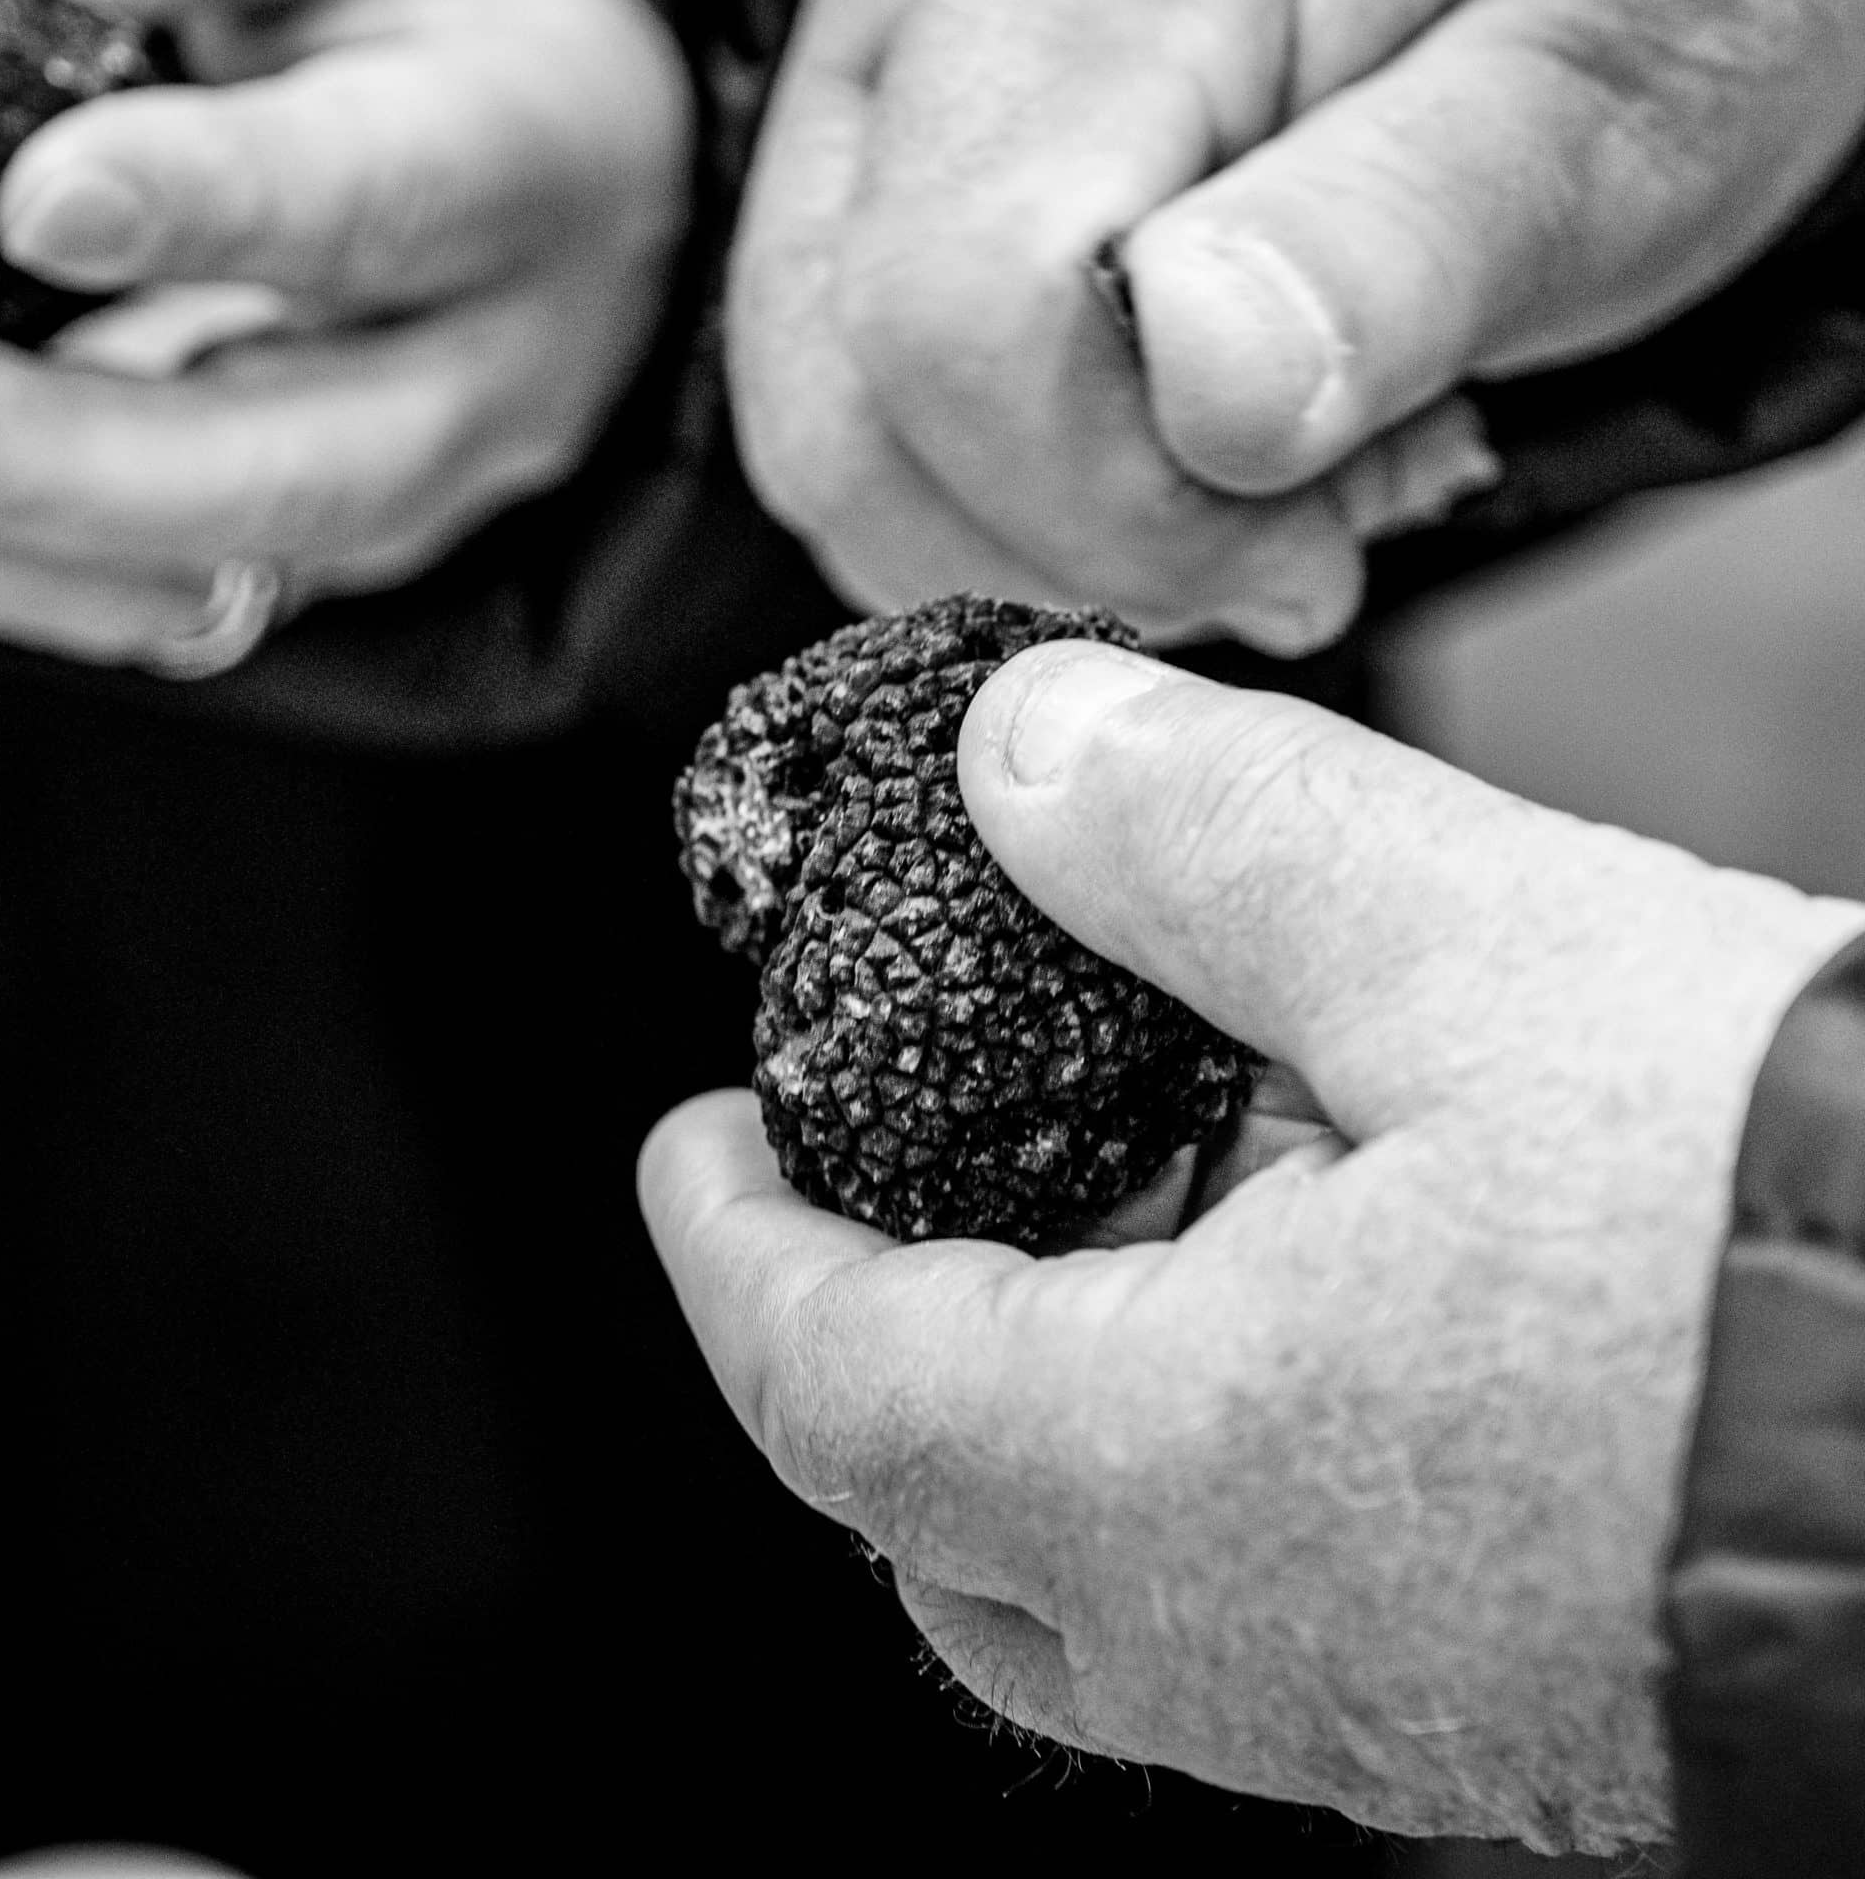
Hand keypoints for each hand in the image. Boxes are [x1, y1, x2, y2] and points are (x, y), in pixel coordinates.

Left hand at [0, 0, 692, 667]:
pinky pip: (125, 605)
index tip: (29, 200)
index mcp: (533, 151)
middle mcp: (491, 369)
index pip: (384, 202)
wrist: (535, 131)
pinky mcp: (302, 560)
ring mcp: (403, 499)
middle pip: (276, 469)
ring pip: (186, 580)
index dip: (211, 210)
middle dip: (28, 450)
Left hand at [641, 640, 1864, 1851]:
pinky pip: (1281, 1576)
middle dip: (874, 1335)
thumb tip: (1027, 744)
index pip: (818, 1381)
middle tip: (883, 1170)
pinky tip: (1320, 1260)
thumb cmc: (1802, 1228)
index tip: (690, 1137)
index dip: (724, 1241)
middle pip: (941, 1518)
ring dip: (1062, 1372)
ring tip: (1120, 1165)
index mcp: (1163, 1482)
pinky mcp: (1525, 1692)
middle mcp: (1250, 1642)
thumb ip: (1205, 833)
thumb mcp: (1470, 948)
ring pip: (1114, 1562)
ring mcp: (1394, 1700)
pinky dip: (1226, 1422)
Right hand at [731, 0, 1864, 651]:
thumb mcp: (1626, 79)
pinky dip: (1009, 497)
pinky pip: (847, 413)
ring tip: (1265, 462)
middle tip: (1302, 526)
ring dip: (1044, 534)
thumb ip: (1418, 232)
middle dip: (1073, 543)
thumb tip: (1211, 389)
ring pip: (818, 432)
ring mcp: (856, 67)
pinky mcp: (855, 159)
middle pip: (839, 398)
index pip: (962, 306)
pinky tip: (1181, 435)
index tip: (1315, 547)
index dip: (1118, 504)